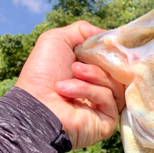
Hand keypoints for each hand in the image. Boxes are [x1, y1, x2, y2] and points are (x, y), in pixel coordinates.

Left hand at [16, 21, 124, 149]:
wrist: (35, 103)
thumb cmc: (42, 73)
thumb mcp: (57, 40)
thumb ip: (82, 30)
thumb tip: (106, 35)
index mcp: (91, 72)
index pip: (113, 59)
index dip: (110, 50)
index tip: (104, 44)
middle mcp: (100, 89)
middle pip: (118, 71)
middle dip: (100, 62)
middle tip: (80, 62)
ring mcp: (105, 107)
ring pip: (115, 83)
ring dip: (93, 75)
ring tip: (73, 73)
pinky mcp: (108, 121)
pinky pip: (109, 98)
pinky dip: (89, 90)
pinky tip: (68, 91)